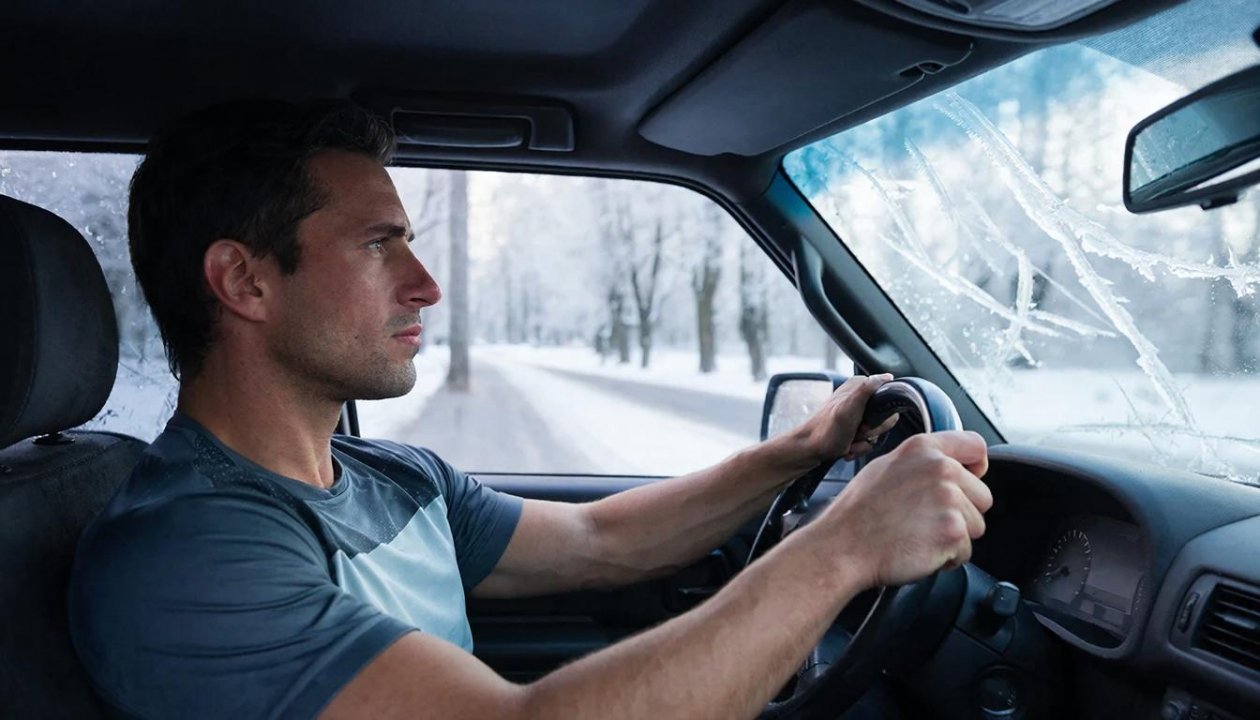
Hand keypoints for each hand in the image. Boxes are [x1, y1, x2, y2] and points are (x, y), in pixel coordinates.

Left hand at [793, 374, 899, 463]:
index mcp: (859, 386)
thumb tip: (886, 377)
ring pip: (879, 432)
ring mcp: (858, 415)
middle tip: (857, 432)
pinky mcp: (856, 429)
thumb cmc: (826, 430)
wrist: (810, 449)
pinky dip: (860, 448)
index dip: (882, 414)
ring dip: (865, 442)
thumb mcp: (848, 407)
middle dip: (873, 431)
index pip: (889, 397)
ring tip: (850, 442)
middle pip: (886, 418)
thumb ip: (867, 390)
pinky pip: (870, 441)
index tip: (867, 421)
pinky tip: (848, 448)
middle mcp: (860, 398)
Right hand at [818, 431, 991, 588]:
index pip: (976, 446)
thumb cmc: (858, 513)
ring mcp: (949, 500)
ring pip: (976, 525)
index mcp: (923, 449)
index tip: (969, 480)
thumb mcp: (885, 467)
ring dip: (954, 536)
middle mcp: (940, 469)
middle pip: (982, 495)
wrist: (843, 546)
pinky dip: (947, 557)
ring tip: (920, 535)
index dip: (975, 468)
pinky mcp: (953, 532)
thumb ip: (921, 463)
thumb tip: (947, 467)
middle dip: (962, 512)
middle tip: (926, 520)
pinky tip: (920, 550)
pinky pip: (965, 551)